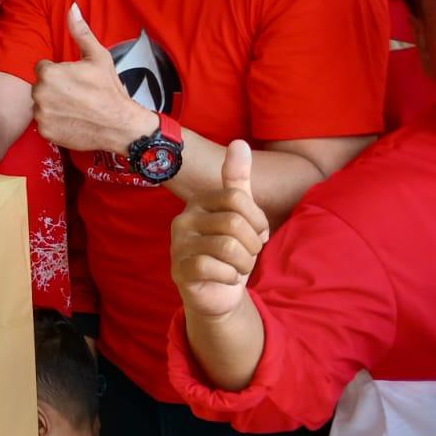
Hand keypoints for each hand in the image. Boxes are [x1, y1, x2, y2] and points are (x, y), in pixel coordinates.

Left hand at [32, 3, 153, 152]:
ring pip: (41, 104)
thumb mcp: (98, 56)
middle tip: (77, 94)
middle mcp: (40, 94)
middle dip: (55, 88)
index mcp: (49, 73)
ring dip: (53, 104)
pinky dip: (55, 121)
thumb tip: (72, 7)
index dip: (60, 72)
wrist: (121, 126)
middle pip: (41, 86)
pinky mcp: (45, 132)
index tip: (76, 80)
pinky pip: (44, 122)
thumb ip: (80, 32)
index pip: (43, 68)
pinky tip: (72, 120)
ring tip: (75, 107)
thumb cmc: (110, 89)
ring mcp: (41, 115)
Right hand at [171, 141, 267, 318]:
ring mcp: (177, 245)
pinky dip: (230, 277)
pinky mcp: (179, 270)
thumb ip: (237, 180)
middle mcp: (182, 219)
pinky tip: (225, 277)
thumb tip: (238, 142)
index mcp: (198, 202)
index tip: (258, 233)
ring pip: (228, 247)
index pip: (237, 197)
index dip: (258, 218)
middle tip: (247, 254)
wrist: (216, 293)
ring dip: (244, 263)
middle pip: (235, 223)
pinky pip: (214, 268)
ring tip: (237, 267)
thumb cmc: (229, 251)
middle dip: (253, 245)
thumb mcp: (239, 215)